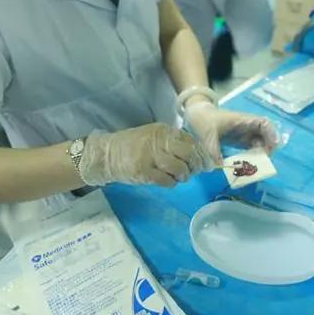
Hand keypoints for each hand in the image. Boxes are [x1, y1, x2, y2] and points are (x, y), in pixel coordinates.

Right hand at [79, 124, 211, 187]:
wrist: (107, 154)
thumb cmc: (134, 147)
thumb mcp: (155, 138)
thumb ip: (175, 144)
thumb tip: (199, 157)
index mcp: (164, 131)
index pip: (191, 142)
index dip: (202, 155)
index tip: (206, 165)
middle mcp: (159, 141)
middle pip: (189, 155)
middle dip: (196, 167)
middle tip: (193, 172)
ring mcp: (151, 156)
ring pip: (180, 169)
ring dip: (183, 176)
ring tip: (177, 177)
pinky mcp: (144, 171)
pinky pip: (167, 181)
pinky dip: (171, 183)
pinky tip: (166, 180)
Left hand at [184, 102, 279, 164]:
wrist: (196, 117)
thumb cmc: (203, 121)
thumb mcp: (207, 135)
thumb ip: (212, 151)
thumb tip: (218, 167)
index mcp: (242, 120)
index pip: (264, 124)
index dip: (271, 134)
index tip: (273, 146)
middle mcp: (247, 127)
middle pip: (265, 136)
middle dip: (268, 149)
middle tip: (263, 162)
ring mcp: (244, 135)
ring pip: (259, 145)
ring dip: (260, 156)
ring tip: (255, 166)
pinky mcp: (239, 142)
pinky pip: (251, 150)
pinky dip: (252, 158)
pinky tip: (248, 166)